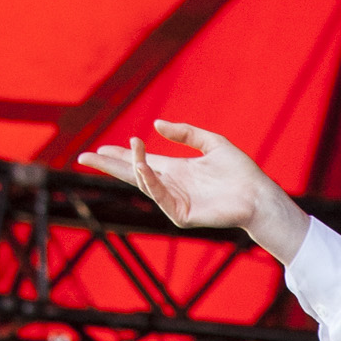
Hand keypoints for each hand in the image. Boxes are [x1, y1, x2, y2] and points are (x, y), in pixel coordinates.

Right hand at [77, 119, 307, 263]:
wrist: (258, 194)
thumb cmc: (240, 171)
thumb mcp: (210, 142)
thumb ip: (185, 133)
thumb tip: (156, 126)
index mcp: (177, 170)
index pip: (143, 161)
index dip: (123, 154)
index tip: (102, 147)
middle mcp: (172, 185)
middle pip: (133, 174)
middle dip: (109, 166)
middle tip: (83, 157)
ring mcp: (175, 201)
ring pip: (144, 184)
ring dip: (128, 167)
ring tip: (111, 152)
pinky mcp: (181, 215)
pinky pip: (159, 197)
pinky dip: (148, 182)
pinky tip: (140, 168)